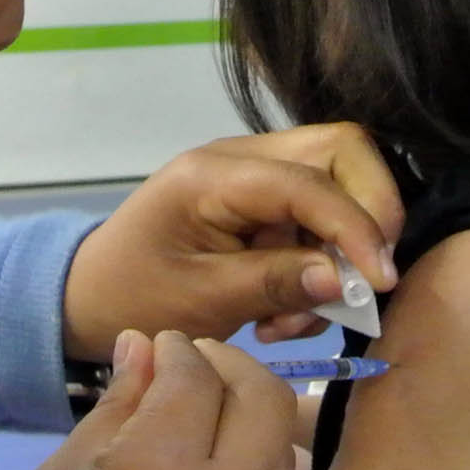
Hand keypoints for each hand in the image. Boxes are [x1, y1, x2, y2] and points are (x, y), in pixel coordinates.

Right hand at [0, 331, 296, 469]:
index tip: (160, 348)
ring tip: (205, 418)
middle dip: (231, 369)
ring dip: (251, 419)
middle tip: (195, 368)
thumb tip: (146, 347)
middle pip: (265, 401)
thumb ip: (116, 409)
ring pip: (281, 453)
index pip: (195, 376)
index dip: (177, 349)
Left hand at [66, 126, 404, 357]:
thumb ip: (274, 285)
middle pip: (342, 152)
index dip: (354, 228)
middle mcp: (243, 157)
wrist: (90, 298)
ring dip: (342, 251)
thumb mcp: (200, 300)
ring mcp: (258, 175)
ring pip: (341, 184)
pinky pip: (321, 220)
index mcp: (214, 173)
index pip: (309, 181)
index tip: (379, 283)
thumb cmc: (133, 296)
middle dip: (369, 214)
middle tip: (367, 281)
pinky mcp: (267, 204)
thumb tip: (346, 281)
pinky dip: (321, 267)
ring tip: (300, 317)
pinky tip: (284, 314)